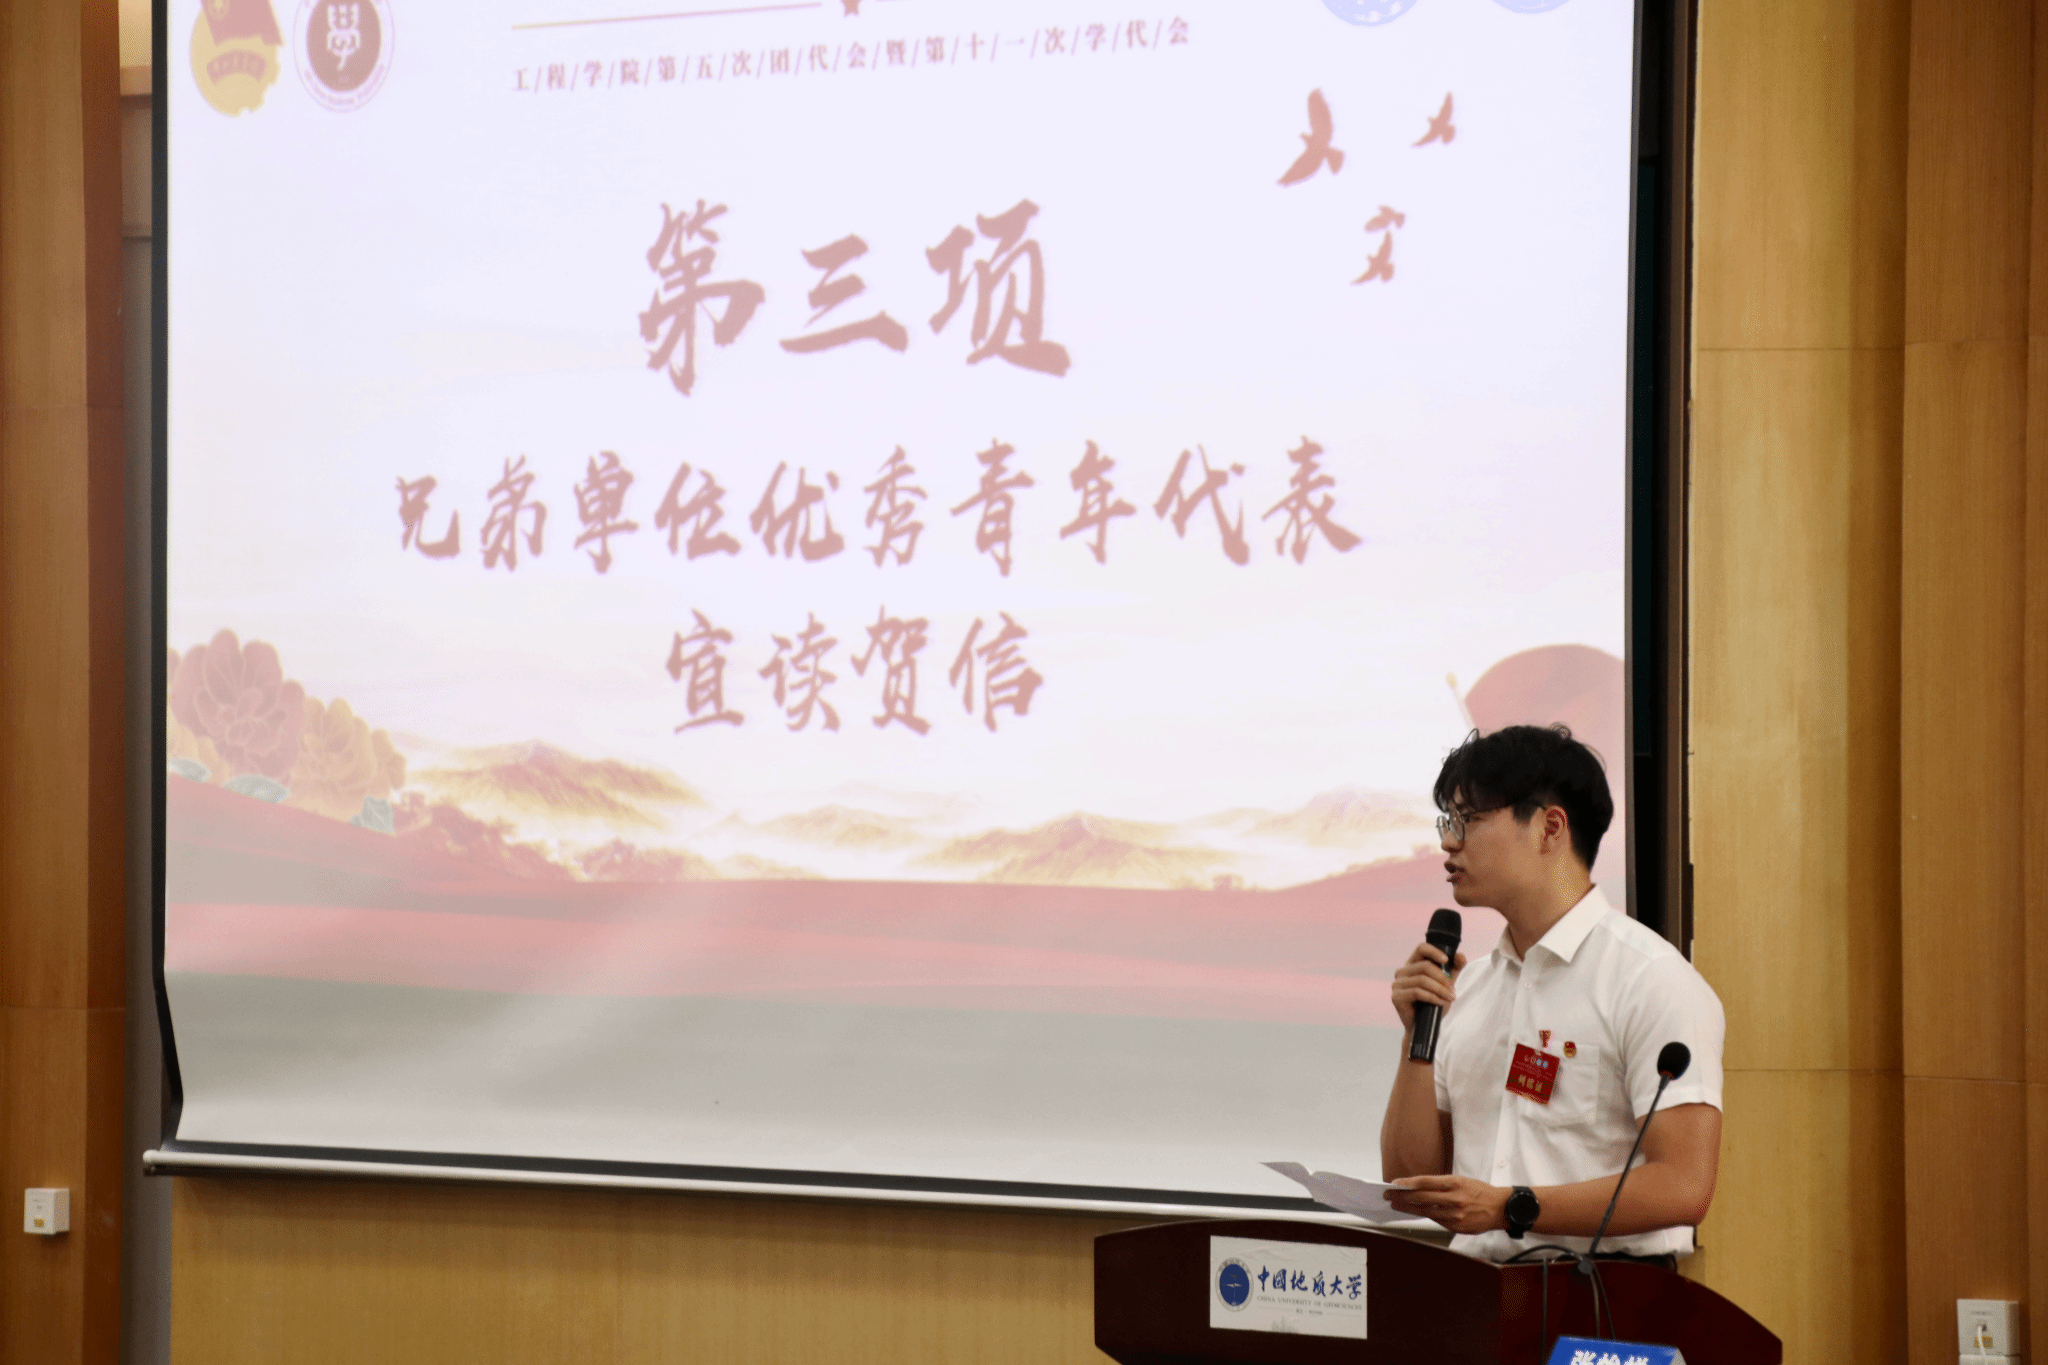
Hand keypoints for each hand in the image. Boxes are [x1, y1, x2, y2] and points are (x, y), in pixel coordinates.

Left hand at [1385, 1175, 1508, 1234]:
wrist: (1500, 1208)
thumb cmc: (1479, 1191)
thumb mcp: (1461, 1180)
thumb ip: (1440, 1184)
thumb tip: (1417, 1186)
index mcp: (1455, 1183)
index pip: (1425, 1182)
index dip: (1407, 1183)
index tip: (1394, 1183)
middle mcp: (1454, 1199)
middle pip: (1422, 1198)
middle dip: (1402, 1196)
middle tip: (1388, 1194)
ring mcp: (1455, 1215)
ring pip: (1426, 1211)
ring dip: (1408, 1208)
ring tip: (1395, 1204)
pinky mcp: (1456, 1227)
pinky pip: (1436, 1221)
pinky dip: (1423, 1215)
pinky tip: (1414, 1212)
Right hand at [1390, 941, 1465, 1031]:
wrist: (1426, 1027)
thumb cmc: (1434, 1004)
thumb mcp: (1446, 984)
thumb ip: (1454, 969)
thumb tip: (1461, 956)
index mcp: (1412, 964)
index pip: (1421, 948)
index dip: (1434, 951)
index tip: (1447, 960)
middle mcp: (1402, 972)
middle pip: (1424, 965)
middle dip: (1442, 978)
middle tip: (1452, 990)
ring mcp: (1397, 984)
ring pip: (1422, 980)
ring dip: (1440, 989)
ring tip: (1450, 998)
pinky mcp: (1396, 997)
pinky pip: (1417, 992)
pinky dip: (1432, 997)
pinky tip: (1440, 1003)